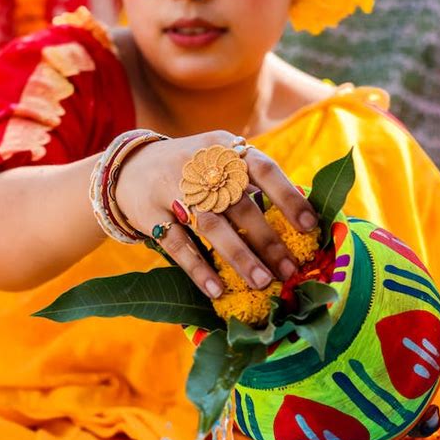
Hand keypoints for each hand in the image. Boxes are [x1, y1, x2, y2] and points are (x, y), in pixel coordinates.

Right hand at [115, 130, 317, 298]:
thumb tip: (297, 219)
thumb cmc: (191, 171)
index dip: (289, 198)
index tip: (310, 226)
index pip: (264, 170)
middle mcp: (200, 165)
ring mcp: (171, 188)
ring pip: (211, 226)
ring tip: (262, 282)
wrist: (128, 167)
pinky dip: (199, 269)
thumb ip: (249, 183)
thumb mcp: (219, 161)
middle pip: (240, 205)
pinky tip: (217, 291)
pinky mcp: (149, 214)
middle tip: (290, 270)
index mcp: (224, 148)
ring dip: (240, 257)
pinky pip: (178, 246)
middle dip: (269, 241)